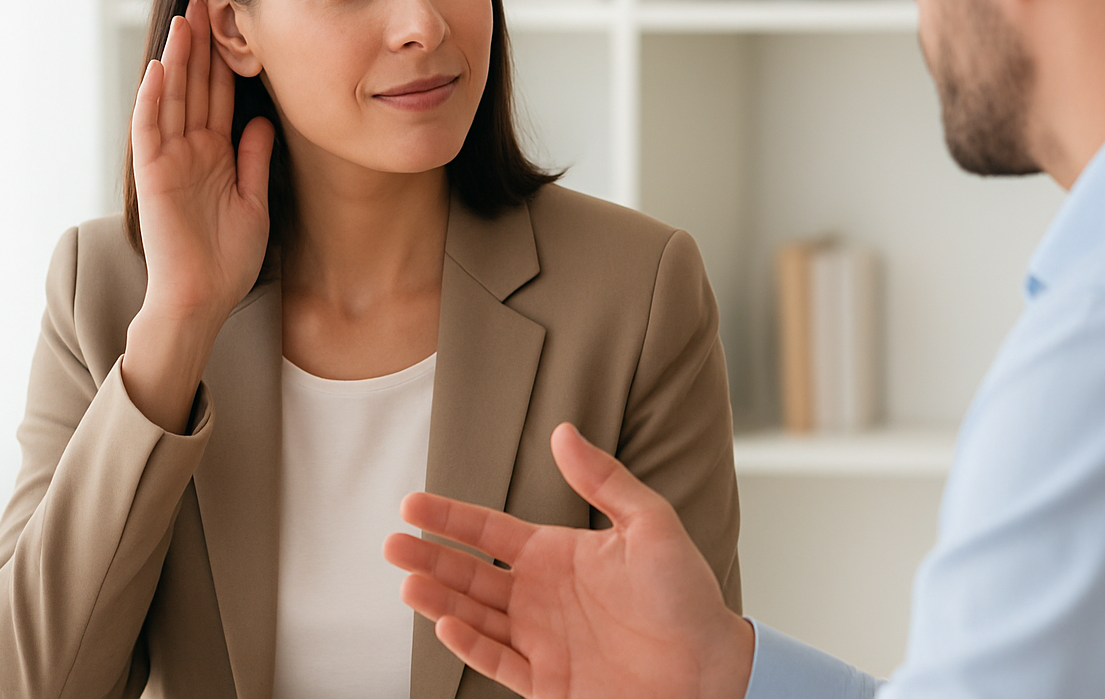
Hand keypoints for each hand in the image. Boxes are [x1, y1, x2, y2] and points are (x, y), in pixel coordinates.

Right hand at [122, 0, 275, 429]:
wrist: (203, 299)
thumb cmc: (227, 259)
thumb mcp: (253, 200)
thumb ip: (254, 159)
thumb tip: (263, 120)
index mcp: (216, 155)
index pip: (221, 97)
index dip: (227, 61)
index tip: (234, 23)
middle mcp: (191, 151)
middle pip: (196, 87)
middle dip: (201, 45)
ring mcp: (170, 161)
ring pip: (172, 99)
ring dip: (176, 60)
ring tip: (183, 19)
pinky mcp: (154, 177)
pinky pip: (151, 131)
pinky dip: (154, 101)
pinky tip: (159, 71)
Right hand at [384, 423, 754, 698]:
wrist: (713, 666)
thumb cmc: (687, 595)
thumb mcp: (650, 524)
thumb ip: (604, 480)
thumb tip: (563, 432)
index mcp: (559, 555)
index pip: (490, 531)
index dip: (450, 517)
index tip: (410, 505)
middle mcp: (541, 596)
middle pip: (470, 573)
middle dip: (429, 559)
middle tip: (391, 545)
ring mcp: (541, 640)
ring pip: (474, 616)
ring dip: (439, 599)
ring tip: (407, 582)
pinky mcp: (549, 683)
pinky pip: (498, 663)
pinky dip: (470, 646)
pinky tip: (447, 626)